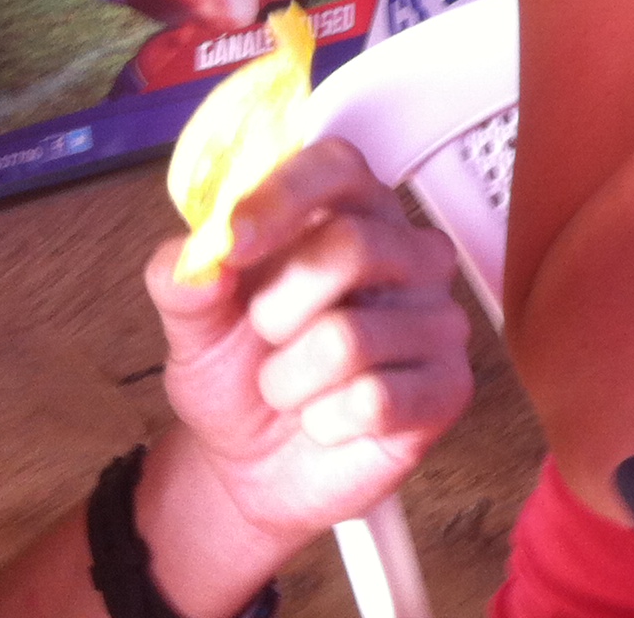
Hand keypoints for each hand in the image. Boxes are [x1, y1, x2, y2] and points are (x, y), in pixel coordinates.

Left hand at [147, 139, 471, 543]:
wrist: (253, 466)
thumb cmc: (239, 375)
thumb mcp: (194, 326)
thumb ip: (183, 281)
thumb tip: (196, 260)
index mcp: (348, 214)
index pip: (338, 167)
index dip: (286, 196)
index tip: (234, 242)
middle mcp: (406, 254)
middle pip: (354, 246)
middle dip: (277, 309)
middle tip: (265, 335)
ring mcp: (437, 319)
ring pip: (351, 338)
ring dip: (290, 380)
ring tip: (293, 385)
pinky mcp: (449, 386)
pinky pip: (376, 399)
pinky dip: (326, 421)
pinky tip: (327, 419)